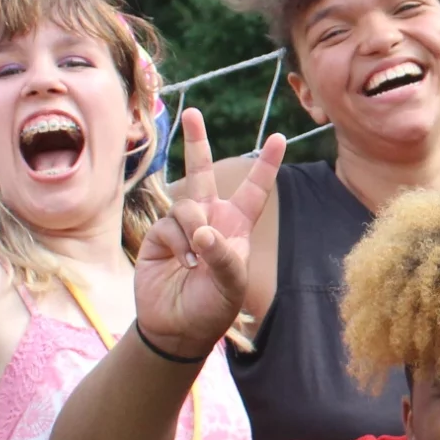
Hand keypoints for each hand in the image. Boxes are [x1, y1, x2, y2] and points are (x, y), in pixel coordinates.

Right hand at [134, 109, 283, 356]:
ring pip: (188, 204)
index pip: (254, 190)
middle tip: (192, 112)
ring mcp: (183, 226)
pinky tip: (184, 263)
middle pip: (204, 172)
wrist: (177, 327)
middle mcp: (209, 219)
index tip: (280, 137)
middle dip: (196, 141)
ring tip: (197, 259)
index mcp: (236, 226)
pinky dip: (179, 243)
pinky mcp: (159, 236)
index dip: (266, 164)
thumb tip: (202, 229)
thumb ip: (223, 255)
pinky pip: (170, 225)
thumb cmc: (213, 306)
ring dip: (195, 229)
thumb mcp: (231, 283)